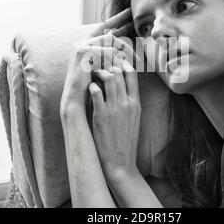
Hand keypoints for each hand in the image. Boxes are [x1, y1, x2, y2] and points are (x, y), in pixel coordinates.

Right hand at [60, 8, 137, 114]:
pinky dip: (116, 58)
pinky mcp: (82, 52)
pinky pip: (105, 51)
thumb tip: (125, 51)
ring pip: (110, 41)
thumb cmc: (92, 87)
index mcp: (88, 45)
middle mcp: (83, 42)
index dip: (117, 20)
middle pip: (110, 34)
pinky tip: (125, 64)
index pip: (105, 29)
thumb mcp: (105, 68)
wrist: (77, 99)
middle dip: (124, 30)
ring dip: (125, 50)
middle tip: (135, 22)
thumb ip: (112, 57)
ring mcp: (81, 46)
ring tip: (138, 59)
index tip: (128, 13)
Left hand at [88, 61, 140, 176]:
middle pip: (119, 72)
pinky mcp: (101, 115)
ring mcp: (115, 108)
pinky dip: (91, 86)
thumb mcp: (134, 119)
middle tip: (99, 65)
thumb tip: (122, 88)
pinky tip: (88, 88)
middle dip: (108, 65)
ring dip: (98, 73)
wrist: (121, 162)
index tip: (113, 62)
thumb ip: (129, 102)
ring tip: (92, 75)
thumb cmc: (125, 141)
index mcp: (136, 103)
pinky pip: (96, 91)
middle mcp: (127, 103)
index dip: (122, 64)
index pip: (132, 74)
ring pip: (108, 78)